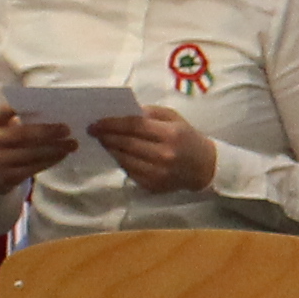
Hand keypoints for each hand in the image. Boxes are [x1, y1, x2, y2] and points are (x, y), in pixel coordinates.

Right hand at [0, 104, 80, 190]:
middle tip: (67, 129)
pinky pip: (33, 168)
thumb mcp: (8, 126)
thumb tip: (55, 110)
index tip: (46, 103)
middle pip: (21, 134)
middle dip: (46, 132)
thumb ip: (24, 116)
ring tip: (72, 144)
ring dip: (54, 148)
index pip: (6, 110)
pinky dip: (50, 160)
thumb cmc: (9, 139)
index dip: (24, 106)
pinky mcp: (8, 176)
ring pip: (30, 153)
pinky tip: (62, 154)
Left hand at [88, 107, 220, 195]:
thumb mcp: (174, 118)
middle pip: (126, 143)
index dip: (112, 124)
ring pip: (124, 159)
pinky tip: (117, 154)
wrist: (204, 167)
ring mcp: (158, 173)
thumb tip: (122, 112)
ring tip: (103, 141)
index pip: (134, 126)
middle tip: (94, 131)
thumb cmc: (187, 137)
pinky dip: (120, 162)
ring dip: (110, 149)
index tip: (96, 122)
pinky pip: (129, 172)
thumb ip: (149, 113)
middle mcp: (163, 154)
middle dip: (107, 136)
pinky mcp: (153, 185)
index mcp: (170, 134)